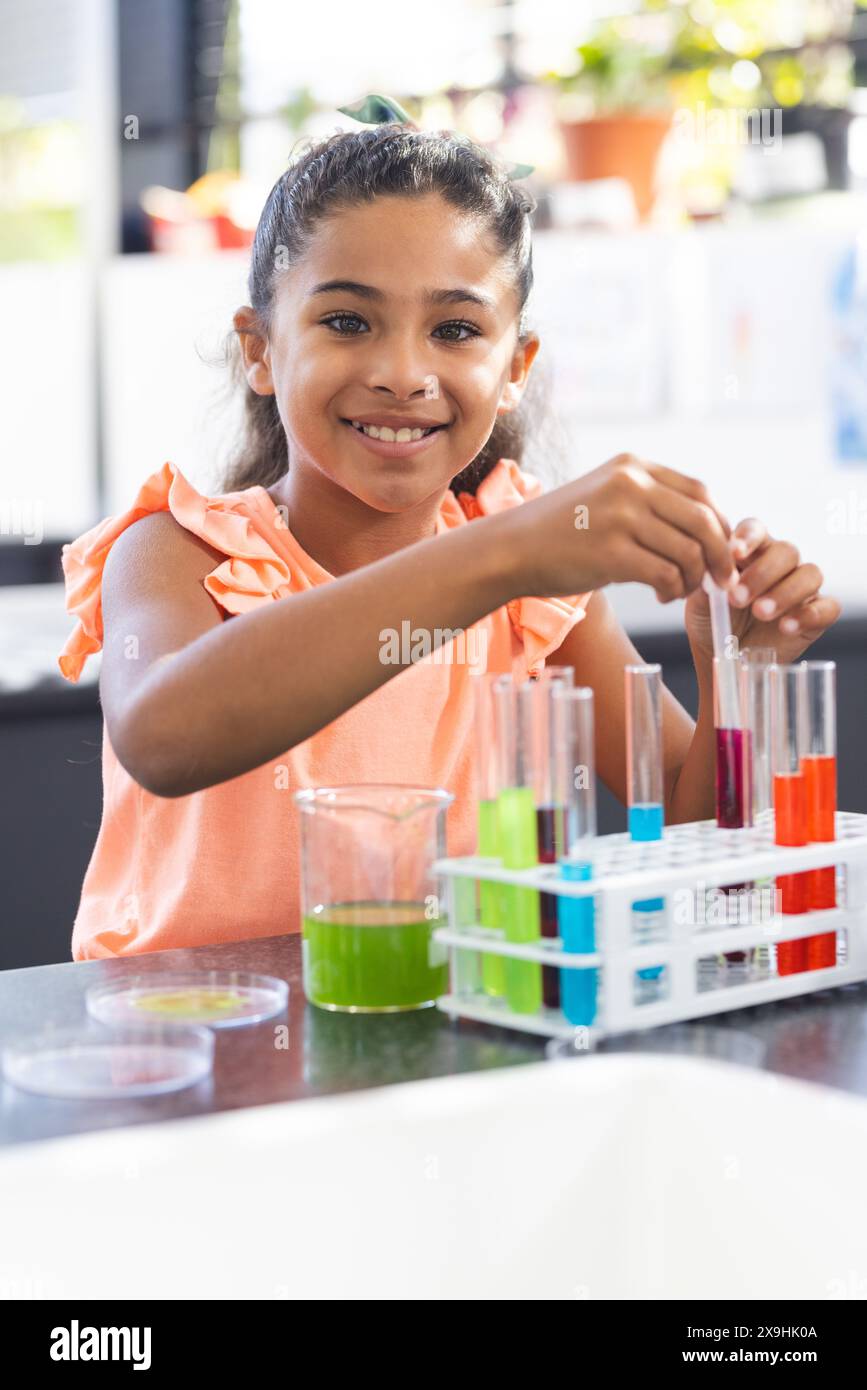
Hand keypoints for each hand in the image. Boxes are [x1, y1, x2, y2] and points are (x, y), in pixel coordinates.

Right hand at [506, 454, 740, 598]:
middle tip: (722, 581)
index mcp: (634, 467)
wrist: (512, 549)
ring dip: (693, 579)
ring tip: (678, 590)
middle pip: (704, 521)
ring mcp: (620, 517)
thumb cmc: (562, 531)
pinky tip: (661, 596)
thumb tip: (708, 531)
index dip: (722, 524)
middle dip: (720, 556)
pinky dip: (672, 591)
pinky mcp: (611, 553)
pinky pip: (665, 574)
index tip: (723, 551)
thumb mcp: (607, 497)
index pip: (701, 492)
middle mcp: (630, 484)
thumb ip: (651, 503)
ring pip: (689, 552)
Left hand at [684, 517, 841, 664]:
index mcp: (752, 551)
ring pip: (810, 574)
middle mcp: (782, 563)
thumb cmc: (712, 620)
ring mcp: (803, 587)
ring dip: (785, 593)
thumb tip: (709, 570)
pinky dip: (809, 615)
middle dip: (762, 574)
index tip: (734, 553)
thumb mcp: (701, 601)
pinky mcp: (818, 613)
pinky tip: (786, 627)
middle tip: (738, 598)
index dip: (748, 537)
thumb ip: (705, 583)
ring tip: (760, 612)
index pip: (756, 530)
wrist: (725, 657)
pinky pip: (828, 607)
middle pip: (786, 551)